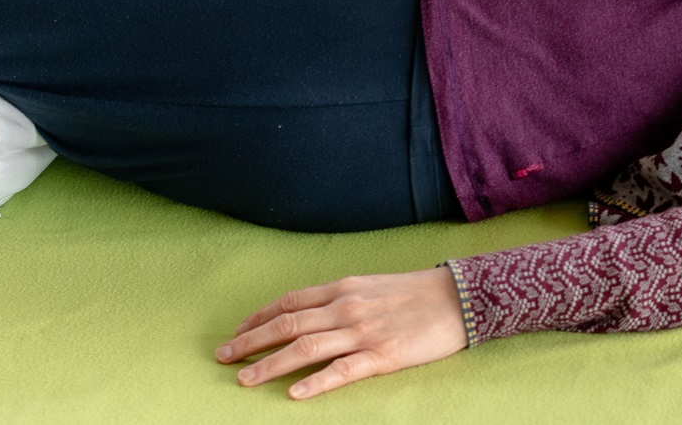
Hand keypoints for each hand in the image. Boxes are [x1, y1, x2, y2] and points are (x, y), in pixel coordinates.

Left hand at [217, 268, 466, 400]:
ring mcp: (363, 332)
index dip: (258, 318)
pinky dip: (316, 383)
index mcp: (344, 288)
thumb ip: (342, 298)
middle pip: (287, 325)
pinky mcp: (383, 355)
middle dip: (250, 342)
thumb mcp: (373, 286)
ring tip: (244, 380)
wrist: (460, 296)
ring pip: (305, 349)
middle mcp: (346, 307)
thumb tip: (311, 313)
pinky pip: (342, 371)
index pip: (289, 303)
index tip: (237, 333)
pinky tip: (294, 395)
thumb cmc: (417, 292)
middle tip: (222, 358)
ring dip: (270, 365)